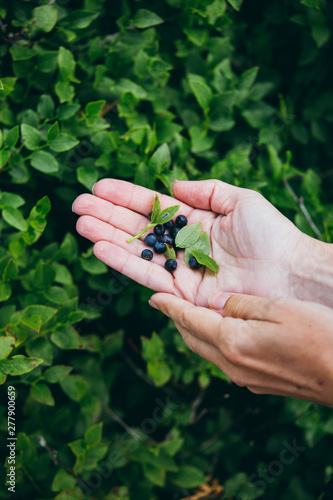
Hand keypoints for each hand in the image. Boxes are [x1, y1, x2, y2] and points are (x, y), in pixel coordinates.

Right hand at [72, 179, 310, 306]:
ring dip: (107, 237)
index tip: (99, 187)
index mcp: (195, 221)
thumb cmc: (270, 234)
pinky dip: (123, 261)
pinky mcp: (181, 293)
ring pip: (136, 251)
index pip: (153, 207)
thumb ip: (205, 191)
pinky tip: (100, 248)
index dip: (126, 196)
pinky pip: (146, 274)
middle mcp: (182, 245)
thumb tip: (171, 185)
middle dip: (108, 216)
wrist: (288, 273)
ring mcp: (180, 269)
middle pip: (138, 228)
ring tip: (81, 223)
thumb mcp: (239, 200)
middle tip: (78, 205)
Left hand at [148, 291, 332, 406]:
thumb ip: (241, 304)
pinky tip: (223, 333)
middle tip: (169, 303)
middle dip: (178, 319)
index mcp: (232, 343)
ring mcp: (246, 378)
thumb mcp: (277, 308)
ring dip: (195, 332)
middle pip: (193, 339)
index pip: (189, 320)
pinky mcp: (260, 383)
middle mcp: (232, 365)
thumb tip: (216, 302)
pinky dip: (214, 342)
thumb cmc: (320, 335)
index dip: (169, 307)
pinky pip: (225, 359)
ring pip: (208, 351)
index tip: (154, 297)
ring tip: (191, 315)